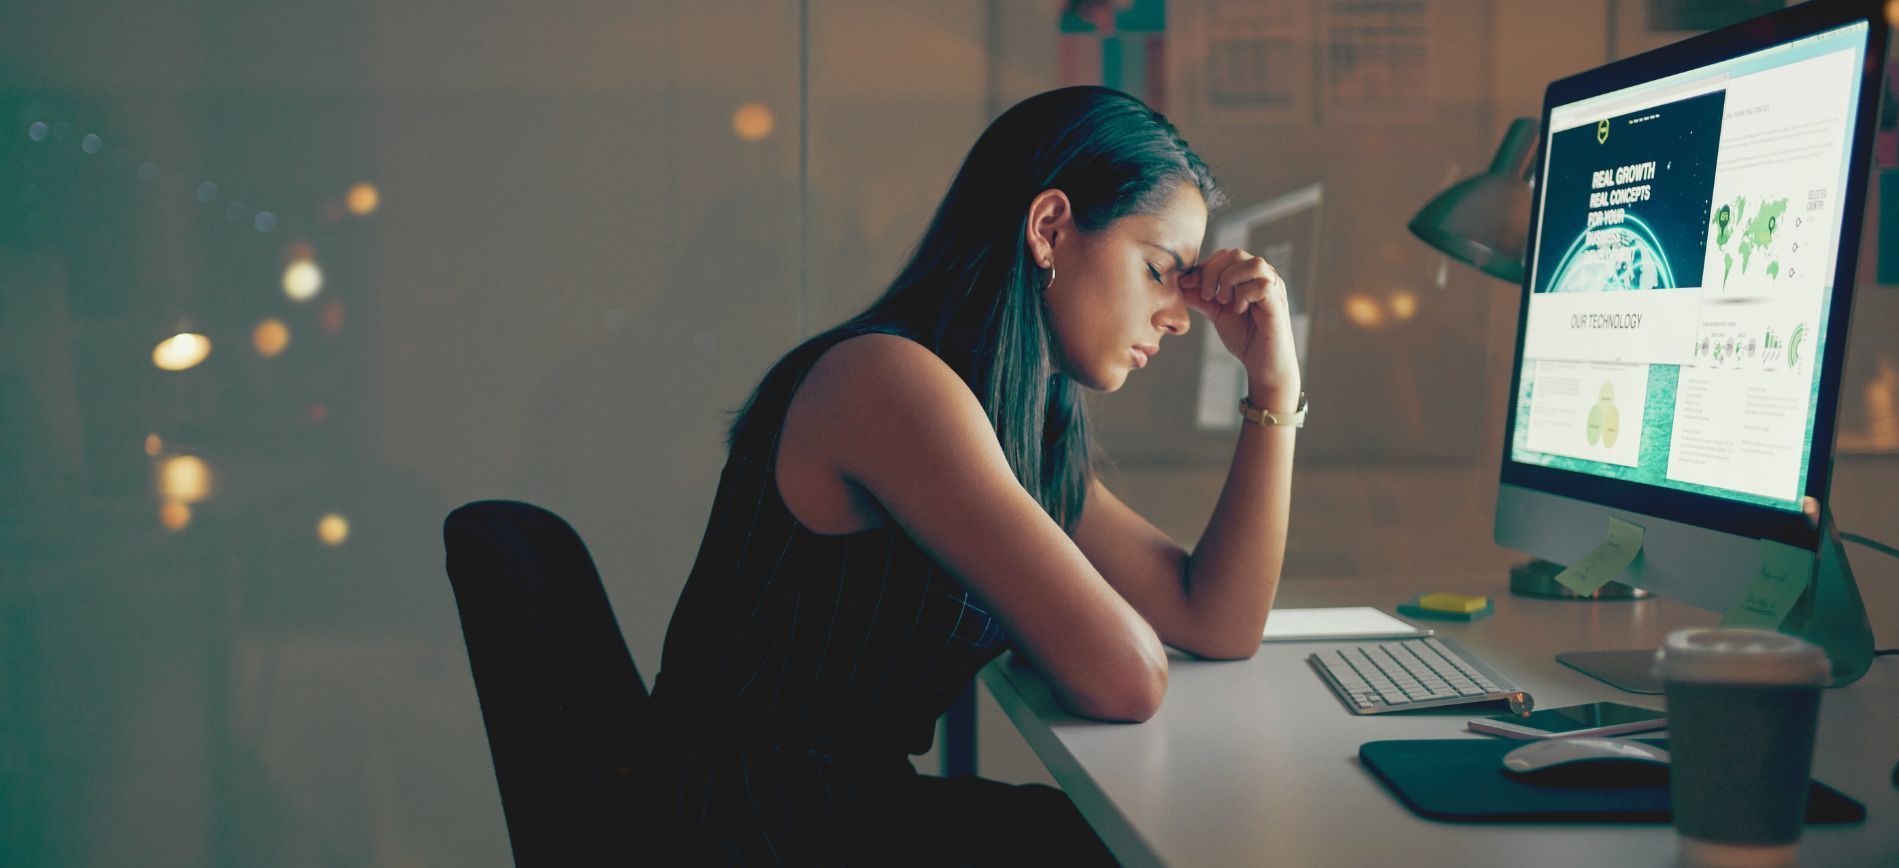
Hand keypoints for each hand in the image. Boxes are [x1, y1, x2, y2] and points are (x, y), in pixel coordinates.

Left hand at [1178, 248, 1300, 403]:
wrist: (1263, 364)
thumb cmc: (1244, 337)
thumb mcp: (1216, 313)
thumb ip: (1201, 297)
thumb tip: (1180, 283)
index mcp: (1249, 275)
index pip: (1225, 255)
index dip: (1204, 266)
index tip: (1188, 284)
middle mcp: (1264, 277)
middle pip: (1236, 254)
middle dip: (1212, 272)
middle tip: (1206, 296)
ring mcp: (1274, 288)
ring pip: (1253, 263)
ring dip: (1230, 280)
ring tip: (1223, 301)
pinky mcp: (1278, 303)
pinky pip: (1262, 286)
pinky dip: (1244, 295)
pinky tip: (1239, 310)